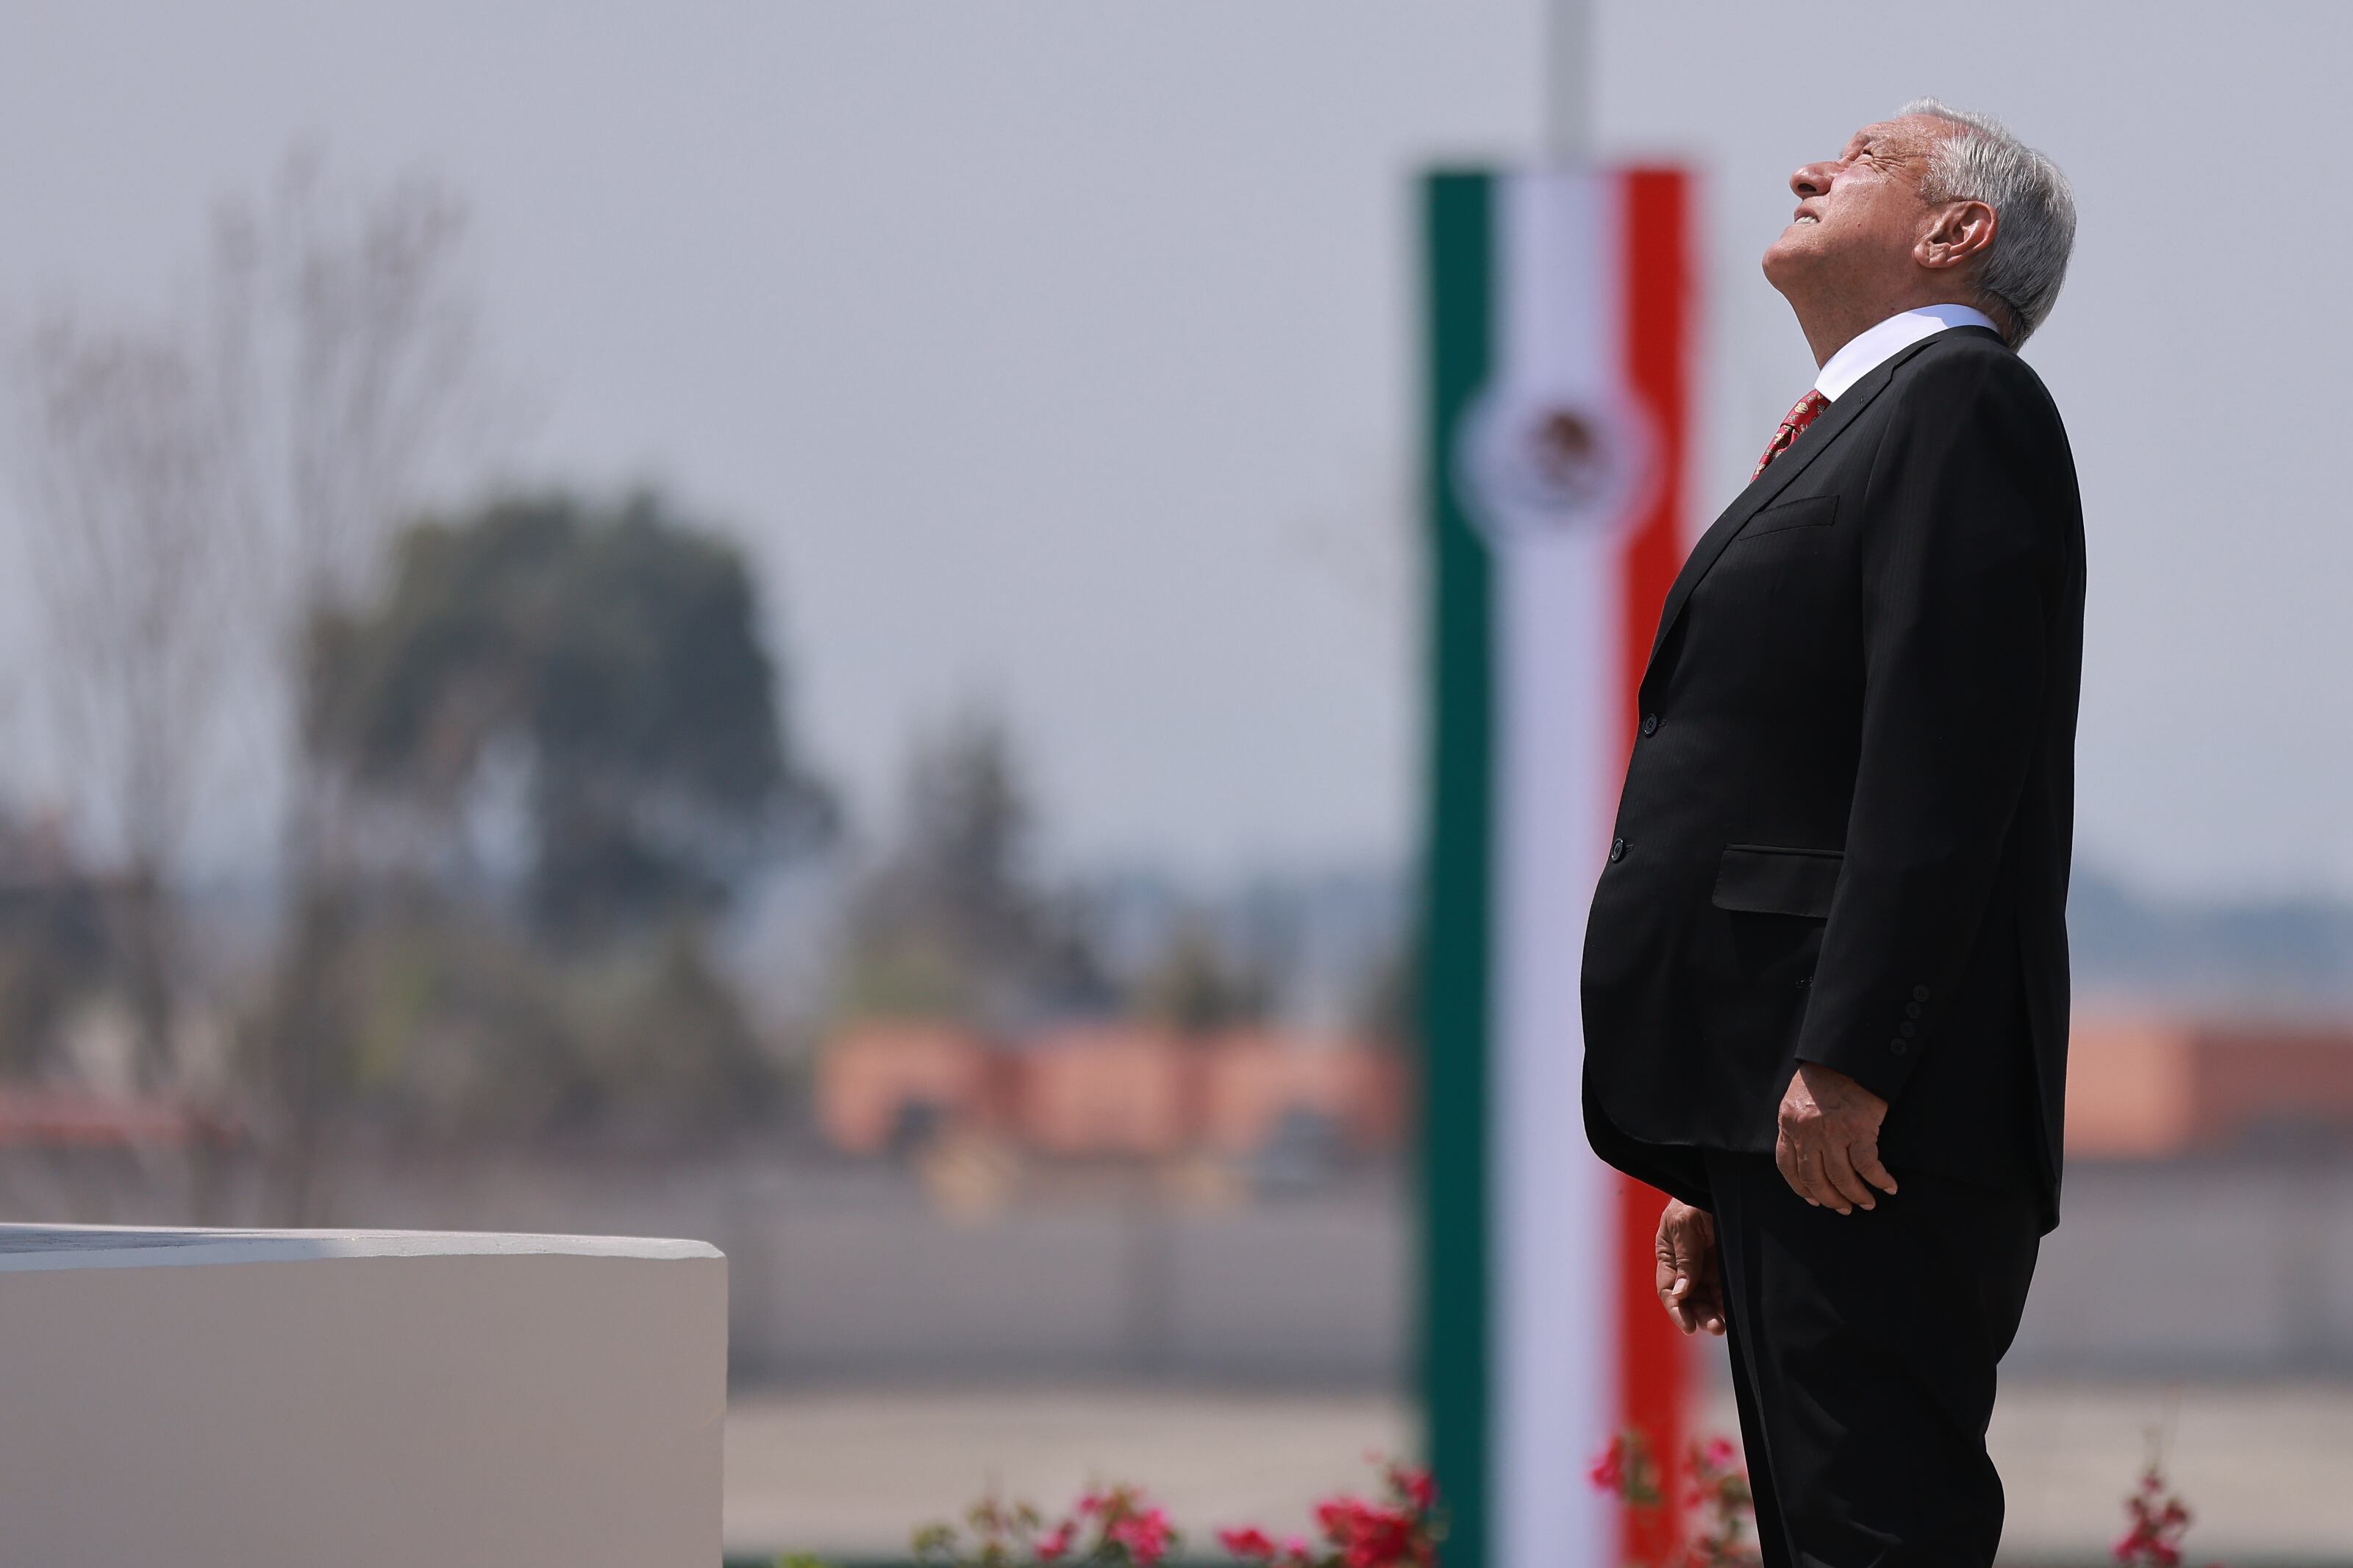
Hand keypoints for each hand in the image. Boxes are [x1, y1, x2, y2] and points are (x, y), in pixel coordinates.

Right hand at [1654, 1199, 1724, 1335]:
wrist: (1727, 1183)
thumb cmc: (1696, 1198)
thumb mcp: (1685, 1224)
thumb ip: (1684, 1259)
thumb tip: (1680, 1294)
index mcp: (1668, 1254)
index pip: (1668, 1289)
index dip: (1677, 1310)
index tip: (1689, 1326)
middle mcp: (1686, 1265)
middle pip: (1689, 1299)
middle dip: (1700, 1315)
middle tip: (1715, 1327)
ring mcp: (1707, 1266)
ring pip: (1708, 1299)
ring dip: (1714, 1314)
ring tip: (1724, 1326)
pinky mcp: (1727, 1266)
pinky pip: (1726, 1290)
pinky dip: (1728, 1303)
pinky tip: (1735, 1313)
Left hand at [1775, 1061, 1897, 1213]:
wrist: (1847, 1054)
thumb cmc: (1824, 1075)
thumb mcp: (1798, 1100)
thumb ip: (1799, 1127)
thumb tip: (1808, 1157)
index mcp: (1789, 1123)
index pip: (1787, 1167)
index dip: (1801, 1189)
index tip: (1814, 1200)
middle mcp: (1807, 1131)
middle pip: (1815, 1179)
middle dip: (1830, 1199)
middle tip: (1844, 1209)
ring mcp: (1832, 1132)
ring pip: (1841, 1178)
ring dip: (1856, 1196)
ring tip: (1867, 1203)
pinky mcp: (1859, 1129)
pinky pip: (1868, 1166)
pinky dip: (1880, 1180)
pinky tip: (1889, 1186)